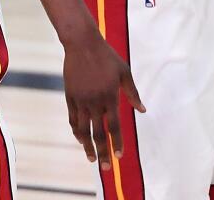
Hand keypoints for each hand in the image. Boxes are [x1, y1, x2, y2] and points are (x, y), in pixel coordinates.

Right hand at [62, 29, 144, 168]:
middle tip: (106, 167)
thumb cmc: (107, 57)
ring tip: (92, 159)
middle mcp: (94, 102)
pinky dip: (77, 132)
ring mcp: (80, 100)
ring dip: (87, 146)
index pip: (114, 126)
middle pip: (98, 133)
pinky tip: (81, 139)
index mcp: (110, 96)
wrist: (83, 45)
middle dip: (103, 152)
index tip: (120, 156)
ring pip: (82, 130)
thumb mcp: (125, 72)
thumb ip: (133, 93)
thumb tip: (143, 110)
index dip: (117, 142)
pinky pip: (72, 119)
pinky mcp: (70, 97)